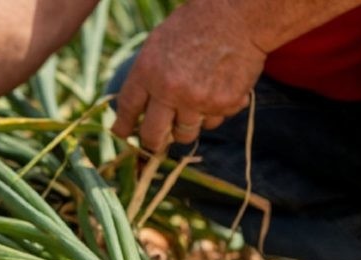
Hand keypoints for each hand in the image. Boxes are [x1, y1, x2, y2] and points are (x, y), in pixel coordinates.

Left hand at [111, 0, 267, 151]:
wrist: (238, 16)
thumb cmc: (196, 25)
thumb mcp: (158, 44)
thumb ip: (147, 76)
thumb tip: (138, 108)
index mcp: (148, 71)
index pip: (127, 109)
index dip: (123, 125)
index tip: (121, 133)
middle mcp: (170, 90)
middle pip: (153, 135)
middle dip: (152, 142)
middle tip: (155, 142)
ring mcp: (198, 100)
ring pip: (185, 134)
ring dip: (187, 125)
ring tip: (194, 104)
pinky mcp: (224, 104)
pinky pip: (213, 122)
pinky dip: (214, 112)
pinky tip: (217, 90)